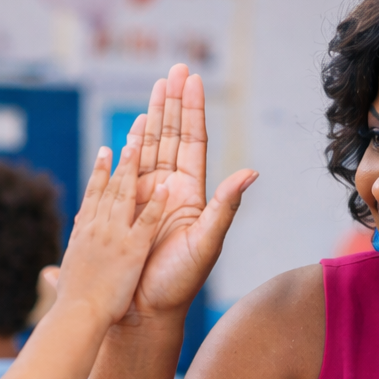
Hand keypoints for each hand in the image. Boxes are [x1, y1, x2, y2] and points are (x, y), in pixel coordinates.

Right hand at [55, 143, 168, 325]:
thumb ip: (59, 275)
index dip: (100, 173)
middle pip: (111, 187)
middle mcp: (97, 229)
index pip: (93, 196)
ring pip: (126, 195)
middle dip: (121, 160)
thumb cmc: (70, 309)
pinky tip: (165, 187)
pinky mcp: (132, 250)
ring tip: (142, 146)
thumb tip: (48, 275)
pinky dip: (156, 204)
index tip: (104, 153)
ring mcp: (114, 237)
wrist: (76, 319)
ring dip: (134, 169)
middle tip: (129, 136)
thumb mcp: (63, 285)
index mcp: (83, 234)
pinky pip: (147, 222)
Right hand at [125, 63, 256, 319]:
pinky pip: (129, 169)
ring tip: (158, 85)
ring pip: (151, 146)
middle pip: (173, 135)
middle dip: (174, 102)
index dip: (192, 109)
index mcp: (192, 194)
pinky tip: (133, 123)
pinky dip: (130, 144)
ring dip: (154, 116)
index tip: (192, 79)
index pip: (192, 141)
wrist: (145, 309)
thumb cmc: (180, 282)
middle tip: (176, 68)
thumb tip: (251, 172)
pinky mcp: (127, 208)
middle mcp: (171, 190)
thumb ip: (226, 207)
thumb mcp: (207, 243)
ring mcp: (148, 197)